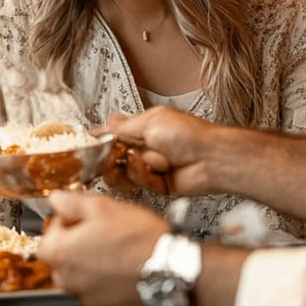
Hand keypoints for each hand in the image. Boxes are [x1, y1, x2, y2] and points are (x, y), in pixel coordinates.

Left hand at [37, 190, 168, 305]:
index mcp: (59, 253)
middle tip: (105, 230)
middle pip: (63, 256)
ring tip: (120, 248)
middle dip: (79, 242)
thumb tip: (55, 199)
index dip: (67, 220)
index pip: (48, 233)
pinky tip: (127, 265)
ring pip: (82, 274)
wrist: (172, 270)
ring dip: (94, 262)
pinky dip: (109, 279)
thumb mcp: (102, 206)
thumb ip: (71, 201)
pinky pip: (101, 289)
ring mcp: (86, 298)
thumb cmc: (138, 239)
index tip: (85, 215)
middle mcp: (67, 280)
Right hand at [106, 106, 223, 195]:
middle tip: (122, 154)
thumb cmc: (189, 135)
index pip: (111, 136)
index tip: (95, 146)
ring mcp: (148, 167)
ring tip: (148, 160)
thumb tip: (102, 125)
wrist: (211, 159)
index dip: (101, 143)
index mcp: (141, 128)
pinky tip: (159, 170)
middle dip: (115, 158)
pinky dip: (147, 176)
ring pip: (121, 174)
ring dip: (134, 167)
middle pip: (111, 158)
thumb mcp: (151, 121)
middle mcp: (143, 147)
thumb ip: (122, 126)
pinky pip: (138, 184)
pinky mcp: (154, 184)